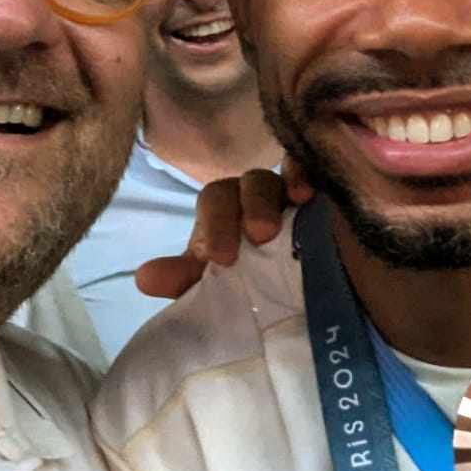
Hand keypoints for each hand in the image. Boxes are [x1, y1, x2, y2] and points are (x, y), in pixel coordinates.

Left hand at [134, 161, 313, 298]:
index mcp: (229, 215)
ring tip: (281, 221)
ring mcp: (295, 194)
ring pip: (280, 177)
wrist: (308, 301)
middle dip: (248, 207)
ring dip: (274, 197)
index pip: (216, 201)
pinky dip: (306, 174)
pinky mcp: (326, 197)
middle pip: (249, 183)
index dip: (216, 225)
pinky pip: (314, 169)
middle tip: (257, 237)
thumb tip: (144, 278)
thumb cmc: (256, 288)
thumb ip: (186, 280)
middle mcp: (260, 197)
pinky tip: (308, 194)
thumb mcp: (218, 286)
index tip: (221, 257)